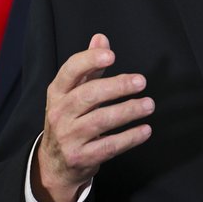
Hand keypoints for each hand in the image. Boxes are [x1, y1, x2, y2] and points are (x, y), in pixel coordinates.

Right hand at [31, 33, 154, 201]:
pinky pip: (108, 147)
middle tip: (141, 81)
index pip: (70, 71)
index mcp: (57, 92)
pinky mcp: (81, 158)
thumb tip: (101, 38)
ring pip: (100, 121)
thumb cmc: (70, 118)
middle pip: (88, 95)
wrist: (54, 163)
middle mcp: (59, 113)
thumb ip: (90, 66)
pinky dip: (129, 138)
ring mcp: (68, 137)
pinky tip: (145, 129)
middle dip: (116, 86)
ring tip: (149, 104)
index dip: (89, 61)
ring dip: (127, 111)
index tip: (112, 55)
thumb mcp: (73, 92)